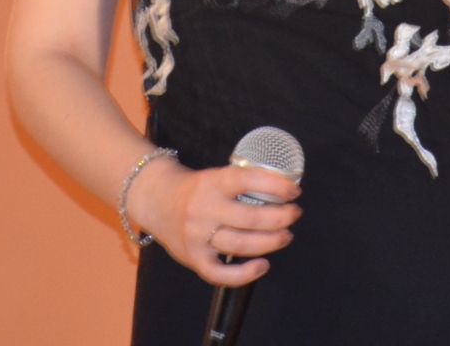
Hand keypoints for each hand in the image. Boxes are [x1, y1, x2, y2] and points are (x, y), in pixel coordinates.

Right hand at [125, 156, 302, 285]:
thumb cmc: (194, 188)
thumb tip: (281, 191)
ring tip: (285, 236)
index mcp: (212, 182)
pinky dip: (245, 275)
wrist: (155, 199)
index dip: (276, 186)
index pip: (248, 180)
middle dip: (280, 218)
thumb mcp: (214, 175)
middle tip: (294, 214)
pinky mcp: (193, 257)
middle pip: (250, 218)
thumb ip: (241, 184)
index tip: (294, 191)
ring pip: (241, 245)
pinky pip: (220, 274)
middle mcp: (204, 209)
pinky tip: (262, 266)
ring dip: (270, 242)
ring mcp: (197, 236)